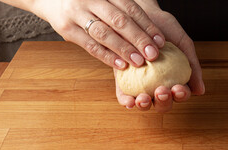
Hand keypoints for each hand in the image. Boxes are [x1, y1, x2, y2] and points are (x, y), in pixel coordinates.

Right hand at [32, 0, 164, 68]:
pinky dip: (106, 56)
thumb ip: (123, 9)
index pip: (130, 9)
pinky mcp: (66, 29)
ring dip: (124, 49)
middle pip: (119, 21)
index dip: (147, 25)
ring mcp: (76, 13)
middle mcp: (90, 0)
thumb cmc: (87, 2)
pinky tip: (120, 65)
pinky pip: (89, 45)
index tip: (160, 41)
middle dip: (139, 39)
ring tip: (139, 62)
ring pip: (104, 34)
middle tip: (153, 54)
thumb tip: (151, 30)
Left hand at [115, 4, 204, 112]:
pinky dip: (127, 101)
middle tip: (162, 91)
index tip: (178, 88)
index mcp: (175, 80)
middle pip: (163, 103)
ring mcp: (140, 86)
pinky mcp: (123, 82)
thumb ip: (193, 66)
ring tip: (144, 99)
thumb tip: (200, 91)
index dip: (181, 95)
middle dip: (164, 102)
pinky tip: (129, 101)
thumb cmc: (165, 30)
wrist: (141, 15)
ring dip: (145, 105)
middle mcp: (158, 86)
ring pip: (144, 103)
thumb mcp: (183, 44)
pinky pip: (124, 97)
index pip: (180, 94)